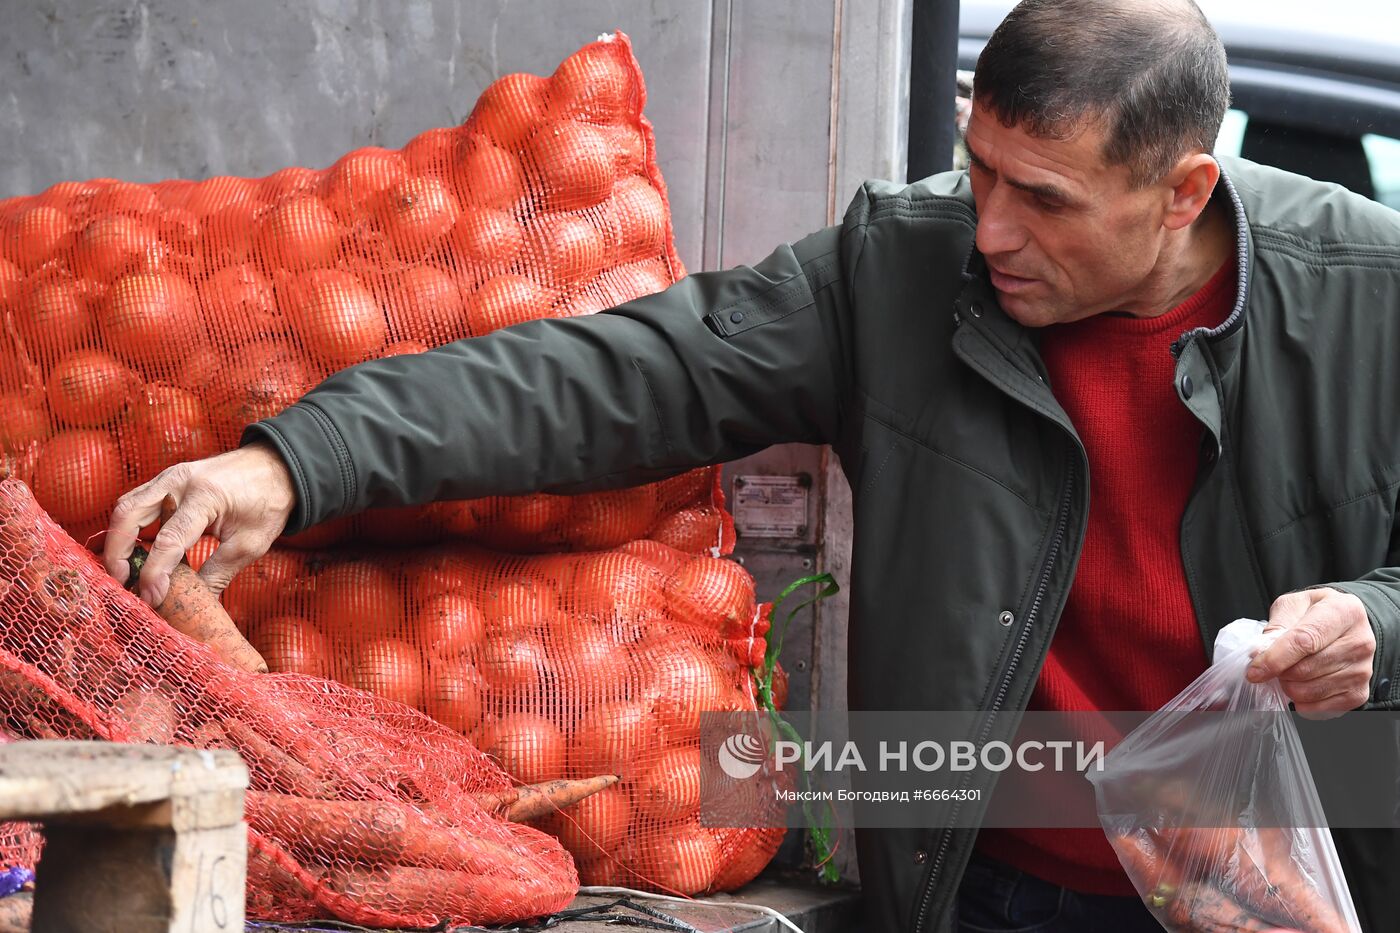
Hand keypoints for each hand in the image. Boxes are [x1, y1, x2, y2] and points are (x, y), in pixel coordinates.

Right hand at [103, 442, 295, 606]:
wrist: (277, 467)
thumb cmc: (268, 502)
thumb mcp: (250, 543)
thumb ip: (219, 573)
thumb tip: (196, 605)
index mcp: (205, 496)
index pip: (168, 539)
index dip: (155, 573)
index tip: (150, 598)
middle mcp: (179, 481)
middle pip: (128, 514)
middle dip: (117, 552)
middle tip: (121, 583)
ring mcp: (170, 476)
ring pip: (126, 505)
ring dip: (118, 539)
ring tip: (124, 571)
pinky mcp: (168, 480)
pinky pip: (137, 502)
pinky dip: (129, 527)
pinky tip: (136, 551)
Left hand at [1246, 587, 1375, 717]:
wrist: (1343, 626)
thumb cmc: (1315, 613)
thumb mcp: (1293, 606)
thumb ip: (1276, 626)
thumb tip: (1259, 653)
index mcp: (1343, 612)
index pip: (1305, 641)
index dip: (1275, 659)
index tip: (1254, 671)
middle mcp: (1360, 641)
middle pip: (1307, 669)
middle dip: (1280, 672)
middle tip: (1274, 666)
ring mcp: (1363, 670)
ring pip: (1312, 690)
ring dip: (1290, 687)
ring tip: (1289, 673)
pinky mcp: (1360, 692)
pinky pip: (1322, 708)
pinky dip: (1303, 703)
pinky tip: (1300, 687)